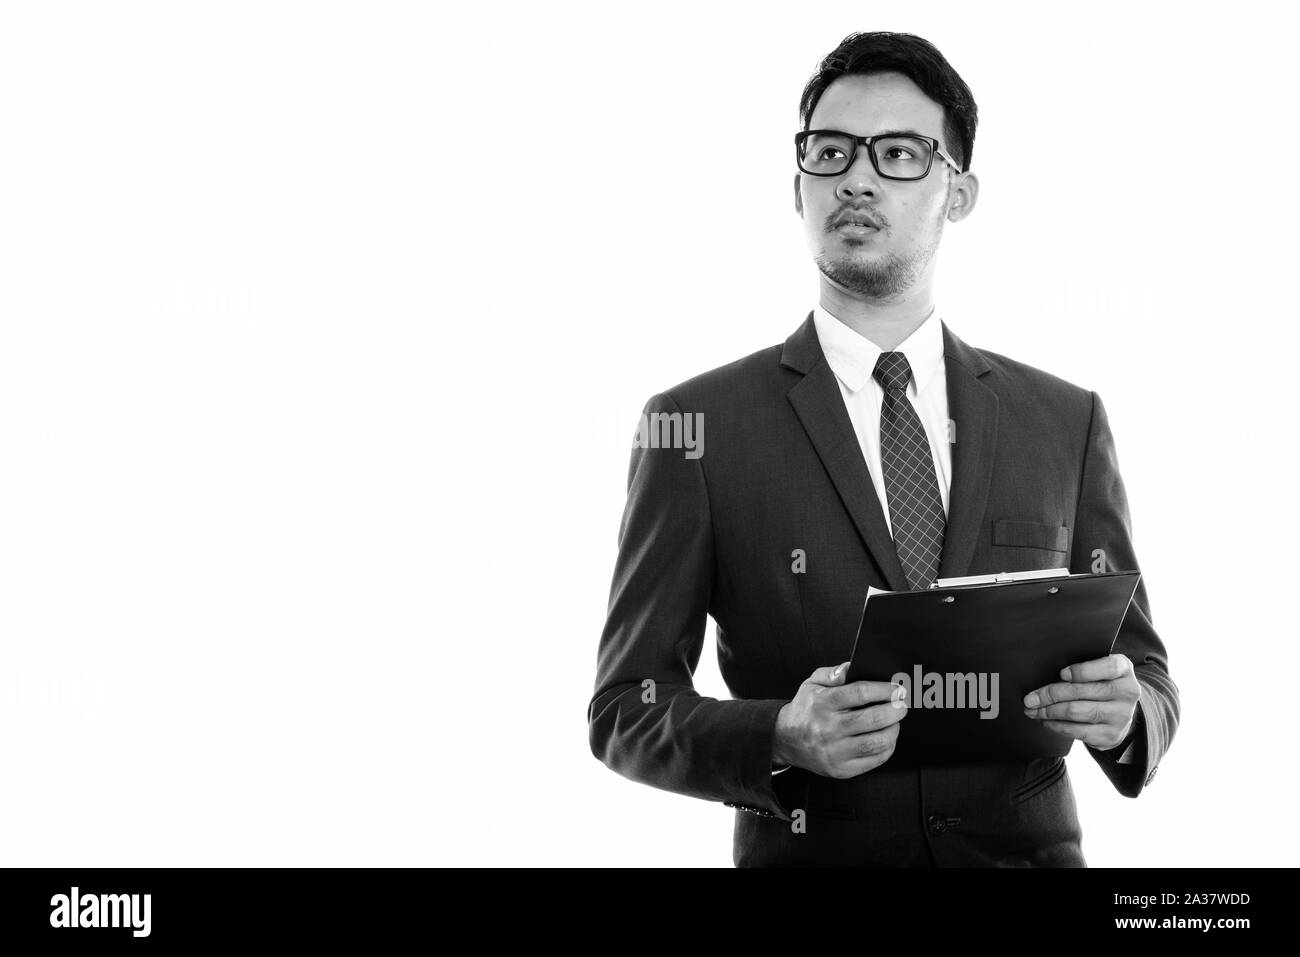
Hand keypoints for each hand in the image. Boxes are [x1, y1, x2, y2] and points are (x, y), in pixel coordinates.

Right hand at [773, 662, 907, 778]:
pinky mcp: (840, 769)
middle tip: (901, 705)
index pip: (859, 693)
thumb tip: (852, 667)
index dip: (883, 689)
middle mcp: (828, 728)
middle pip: (872, 719)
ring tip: (894, 722)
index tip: (896, 689)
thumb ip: (833, 673)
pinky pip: (874, 760)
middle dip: (894, 710)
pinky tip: (886, 738)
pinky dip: (887, 748)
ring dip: (893, 730)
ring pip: (876, 742)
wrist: (785, 739)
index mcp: (822, 703)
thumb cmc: (805, 709)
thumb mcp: (812, 683)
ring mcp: (834, 751)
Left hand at [1023, 653, 1140, 749]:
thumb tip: (1044, 673)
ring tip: (1033, 710)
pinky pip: (1076, 731)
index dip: (1082, 671)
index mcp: (1124, 669)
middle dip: (1050, 694)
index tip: (1061, 673)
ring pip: (1076, 712)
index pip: (1107, 667)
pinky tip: (1045, 720)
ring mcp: (1120, 716)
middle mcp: (1127, 693)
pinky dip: (1055, 725)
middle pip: (1082, 691)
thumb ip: (1082, 666)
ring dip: (1048, 711)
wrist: (1120, 713)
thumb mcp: (1100, 669)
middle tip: (1030, 698)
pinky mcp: (1110, 735)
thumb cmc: (1102, 683)